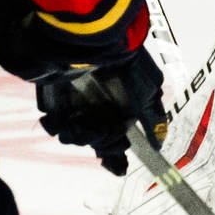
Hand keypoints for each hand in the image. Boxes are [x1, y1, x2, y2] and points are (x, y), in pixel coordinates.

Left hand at [35, 48, 166, 174]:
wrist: (93, 46)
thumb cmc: (126, 69)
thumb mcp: (149, 94)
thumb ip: (154, 121)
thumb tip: (158, 146)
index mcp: (121, 113)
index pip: (118, 144)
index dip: (116, 158)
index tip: (118, 168)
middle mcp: (100, 113)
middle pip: (98, 145)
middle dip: (102, 142)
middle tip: (104, 127)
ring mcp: (77, 110)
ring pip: (77, 139)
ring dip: (81, 134)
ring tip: (83, 119)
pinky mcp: (56, 105)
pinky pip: (56, 128)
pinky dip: (60, 126)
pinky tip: (66, 117)